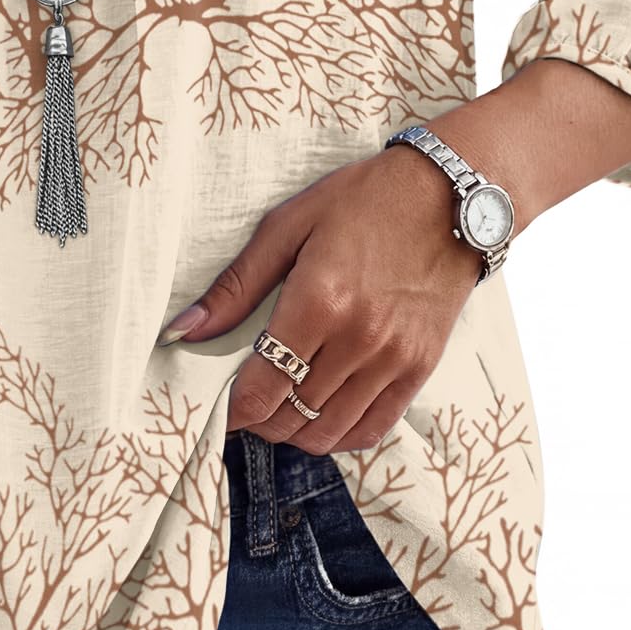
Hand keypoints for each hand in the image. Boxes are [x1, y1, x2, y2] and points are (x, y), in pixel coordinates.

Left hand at [158, 143, 490, 454]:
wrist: (448, 195)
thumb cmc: (362, 200)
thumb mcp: (287, 226)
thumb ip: (235, 286)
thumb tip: (182, 332)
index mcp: (318, 301)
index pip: (261, 388)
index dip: (232, 412)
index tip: (220, 410)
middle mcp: (357, 338)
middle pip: (291, 415)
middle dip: (258, 422)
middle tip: (246, 409)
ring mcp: (394, 358)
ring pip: (330, 430)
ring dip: (295, 432)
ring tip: (279, 412)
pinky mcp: (420, 366)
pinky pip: (374, 427)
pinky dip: (341, 434)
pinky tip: (322, 416)